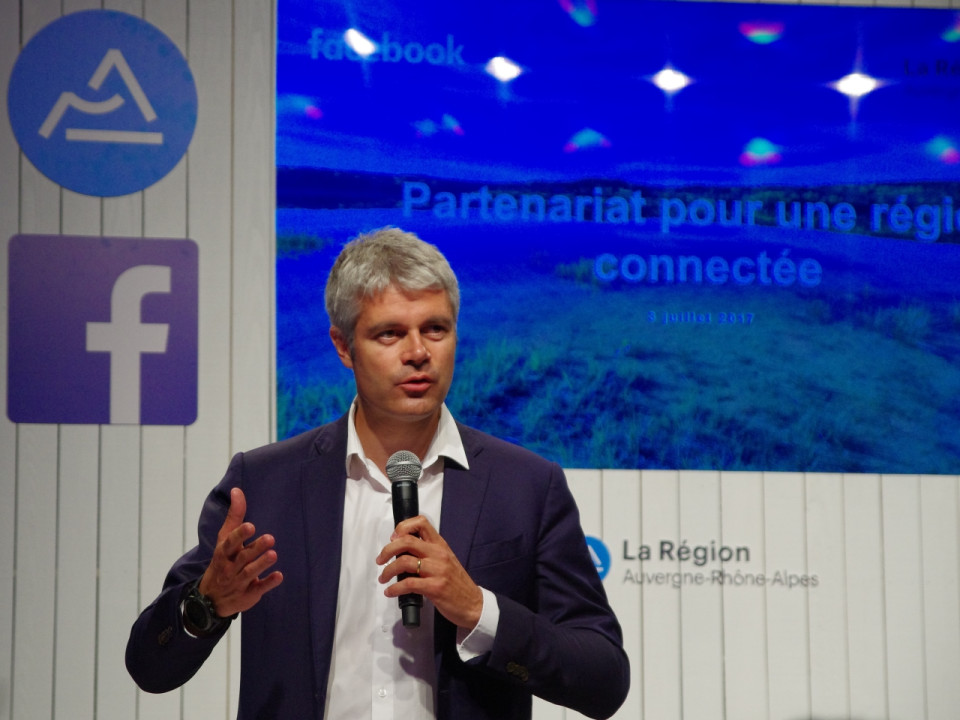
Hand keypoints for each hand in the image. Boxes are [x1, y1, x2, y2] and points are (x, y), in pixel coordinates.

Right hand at [198, 488, 282, 616]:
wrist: (210, 599)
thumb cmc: (223, 560)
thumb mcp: (225, 539)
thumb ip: (234, 516)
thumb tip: (237, 490)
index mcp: (224, 552)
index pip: (230, 543)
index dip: (240, 535)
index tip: (251, 526)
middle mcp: (230, 567)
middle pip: (243, 557)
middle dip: (255, 548)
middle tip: (270, 538)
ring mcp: (239, 582)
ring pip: (250, 573)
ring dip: (262, 564)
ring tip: (273, 555)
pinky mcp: (248, 594)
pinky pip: (258, 589)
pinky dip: (268, 583)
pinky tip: (279, 576)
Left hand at [376, 515, 482, 629]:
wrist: (473, 604)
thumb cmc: (456, 583)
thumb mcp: (445, 561)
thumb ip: (428, 553)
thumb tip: (401, 552)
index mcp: (440, 545)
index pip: (421, 523)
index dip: (403, 527)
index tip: (393, 538)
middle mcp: (439, 554)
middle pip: (407, 541)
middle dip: (388, 550)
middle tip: (381, 559)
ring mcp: (438, 571)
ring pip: (404, 562)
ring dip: (388, 570)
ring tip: (383, 578)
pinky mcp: (435, 588)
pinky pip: (408, 584)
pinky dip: (394, 588)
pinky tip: (390, 592)